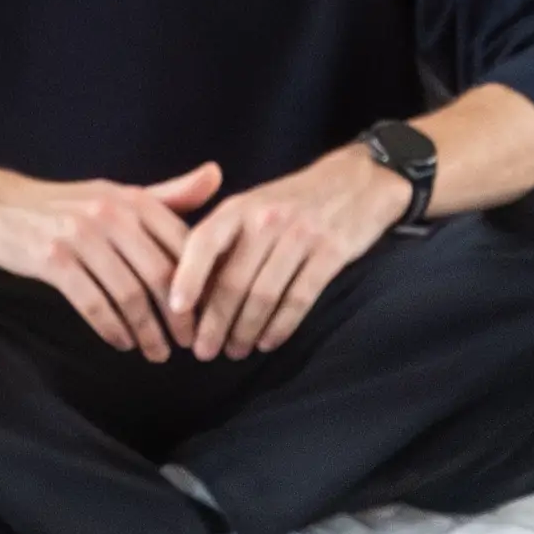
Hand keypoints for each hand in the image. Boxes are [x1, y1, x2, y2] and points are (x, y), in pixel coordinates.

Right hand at [0, 161, 220, 360]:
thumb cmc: (61, 207)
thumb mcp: (114, 194)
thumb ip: (167, 194)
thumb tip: (216, 176)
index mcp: (132, 199)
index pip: (184, 246)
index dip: (202, 285)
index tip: (210, 314)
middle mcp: (110, 214)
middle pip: (160, 275)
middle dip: (180, 317)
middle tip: (189, 344)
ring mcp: (80, 236)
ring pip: (129, 295)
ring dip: (148, 331)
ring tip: (158, 353)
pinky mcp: (53, 260)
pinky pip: (94, 303)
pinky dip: (113, 329)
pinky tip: (121, 343)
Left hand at [165, 142, 407, 360]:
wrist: (357, 180)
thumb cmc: (293, 201)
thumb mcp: (254, 205)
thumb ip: (225, 238)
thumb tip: (190, 287)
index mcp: (240, 206)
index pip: (203, 242)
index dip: (186, 277)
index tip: (175, 310)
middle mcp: (266, 219)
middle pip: (232, 280)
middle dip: (214, 322)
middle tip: (204, 352)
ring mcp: (300, 236)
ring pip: (263, 295)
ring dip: (245, 330)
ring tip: (234, 351)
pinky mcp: (330, 253)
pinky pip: (299, 299)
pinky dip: (280, 326)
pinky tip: (268, 343)